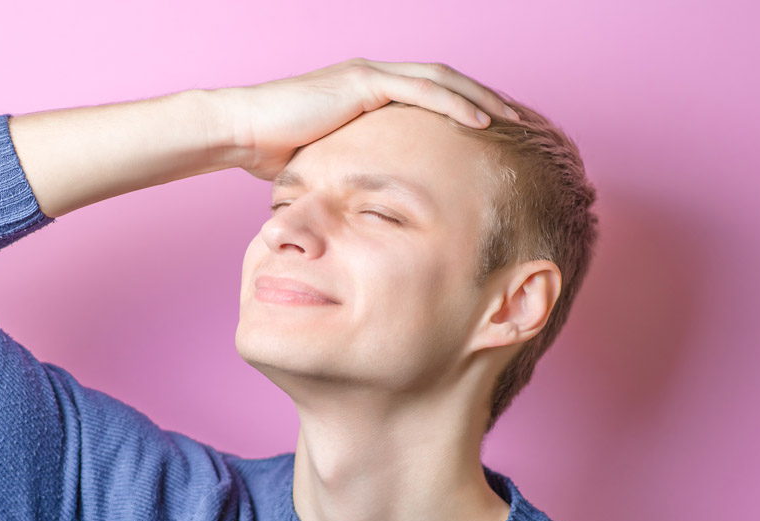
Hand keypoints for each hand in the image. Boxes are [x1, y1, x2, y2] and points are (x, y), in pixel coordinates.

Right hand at [212, 57, 518, 180]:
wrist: (241, 132)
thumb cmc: (272, 153)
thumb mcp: (326, 164)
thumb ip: (351, 172)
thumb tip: (366, 206)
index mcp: (367, 94)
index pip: (428, 95)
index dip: (461, 112)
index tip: (490, 135)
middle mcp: (373, 77)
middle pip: (444, 82)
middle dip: (483, 101)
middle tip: (518, 123)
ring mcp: (369, 75)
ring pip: (441, 80)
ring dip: (480, 99)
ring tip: (511, 120)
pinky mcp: (363, 81)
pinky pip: (421, 90)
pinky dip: (454, 104)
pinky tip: (479, 122)